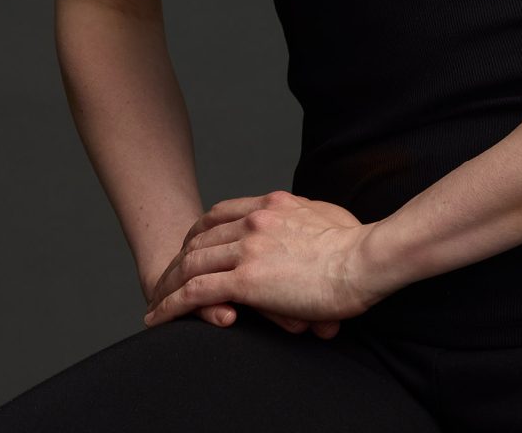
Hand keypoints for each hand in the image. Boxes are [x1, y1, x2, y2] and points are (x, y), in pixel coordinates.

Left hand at [142, 190, 386, 332]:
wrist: (365, 259)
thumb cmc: (358, 244)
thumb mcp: (328, 216)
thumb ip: (309, 217)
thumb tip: (311, 222)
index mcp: (272, 205)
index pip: (220, 214)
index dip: (199, 232)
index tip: (189, 247)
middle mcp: (254, 221)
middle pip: (199, 238)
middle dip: (177, 261)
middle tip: (165, 279)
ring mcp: (248, 249)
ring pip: (191, 265)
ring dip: (168, 284)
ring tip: (155, 302)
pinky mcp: (247, 280)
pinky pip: (196, 293)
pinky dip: (172, 305)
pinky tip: (159, 316)